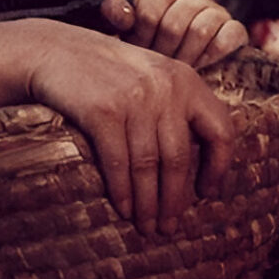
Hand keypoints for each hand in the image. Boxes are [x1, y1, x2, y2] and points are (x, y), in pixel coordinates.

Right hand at [20, 20, 236, 235]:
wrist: (56, 51)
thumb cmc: (109, 72)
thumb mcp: (154, 77)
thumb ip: (177, 108)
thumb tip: (196, 167)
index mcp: (187, 81)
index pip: (221, 129)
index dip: (219, 166)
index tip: (209, 194)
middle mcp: (166, 88)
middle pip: (180, 157)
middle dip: (175, 198)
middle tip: (170, 226)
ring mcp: (134, 99)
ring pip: (149, 165)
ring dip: (148, 202)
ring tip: (147, 226)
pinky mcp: (102, 111)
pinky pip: (118, 161)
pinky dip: (123, 190)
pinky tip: (125, 208)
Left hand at [103, 0, 249, 68]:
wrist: (182, 73)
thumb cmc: (151, 49)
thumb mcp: (128, 33)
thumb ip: (116, 15)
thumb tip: (117, 12)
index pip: (151, 10)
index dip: (143, 37)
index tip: (142, 50)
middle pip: (175, 24)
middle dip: (164, 51)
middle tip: (161, 64)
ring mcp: (218, 12)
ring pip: (201, 30)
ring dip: (187, 56)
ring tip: (179, 67)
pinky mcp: (235, 30)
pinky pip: (228, 37)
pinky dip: (212, 54)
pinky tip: (202, 64)